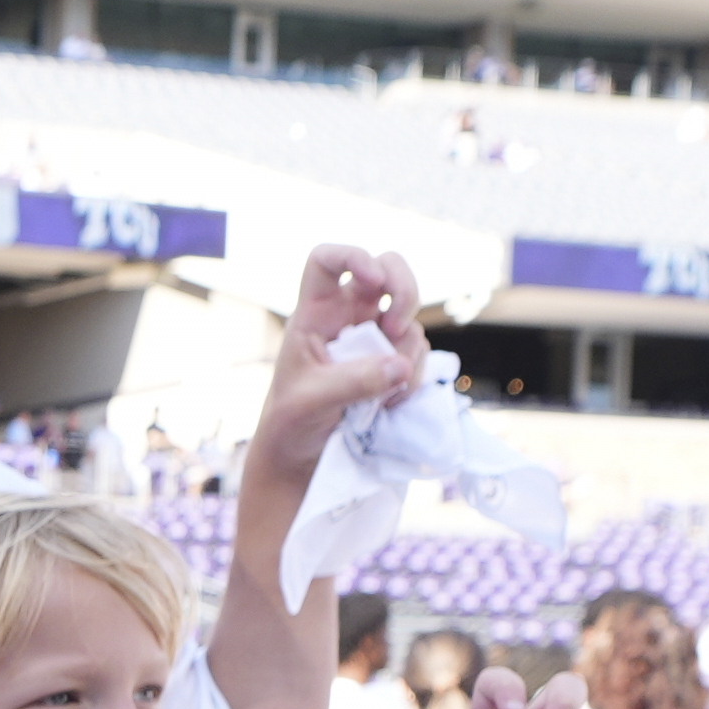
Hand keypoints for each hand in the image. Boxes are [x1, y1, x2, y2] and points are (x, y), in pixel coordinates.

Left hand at [252, 246, 429, 473]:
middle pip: (389, 269)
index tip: (372, 278)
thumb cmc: (291, 421)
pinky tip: (390, 403)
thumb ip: (353, 382)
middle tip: (397, 326)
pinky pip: (417, 353)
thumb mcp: (312, 402)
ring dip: (408, 352)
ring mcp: (374, 334)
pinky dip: (412, 376)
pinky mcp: (392, 359)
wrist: (301, 453)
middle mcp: (347, 315)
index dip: (352, 256)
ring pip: (410, 318)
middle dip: (405, 290)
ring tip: (384, 395)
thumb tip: (400, 365)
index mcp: (316, 313)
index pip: (327, 260)